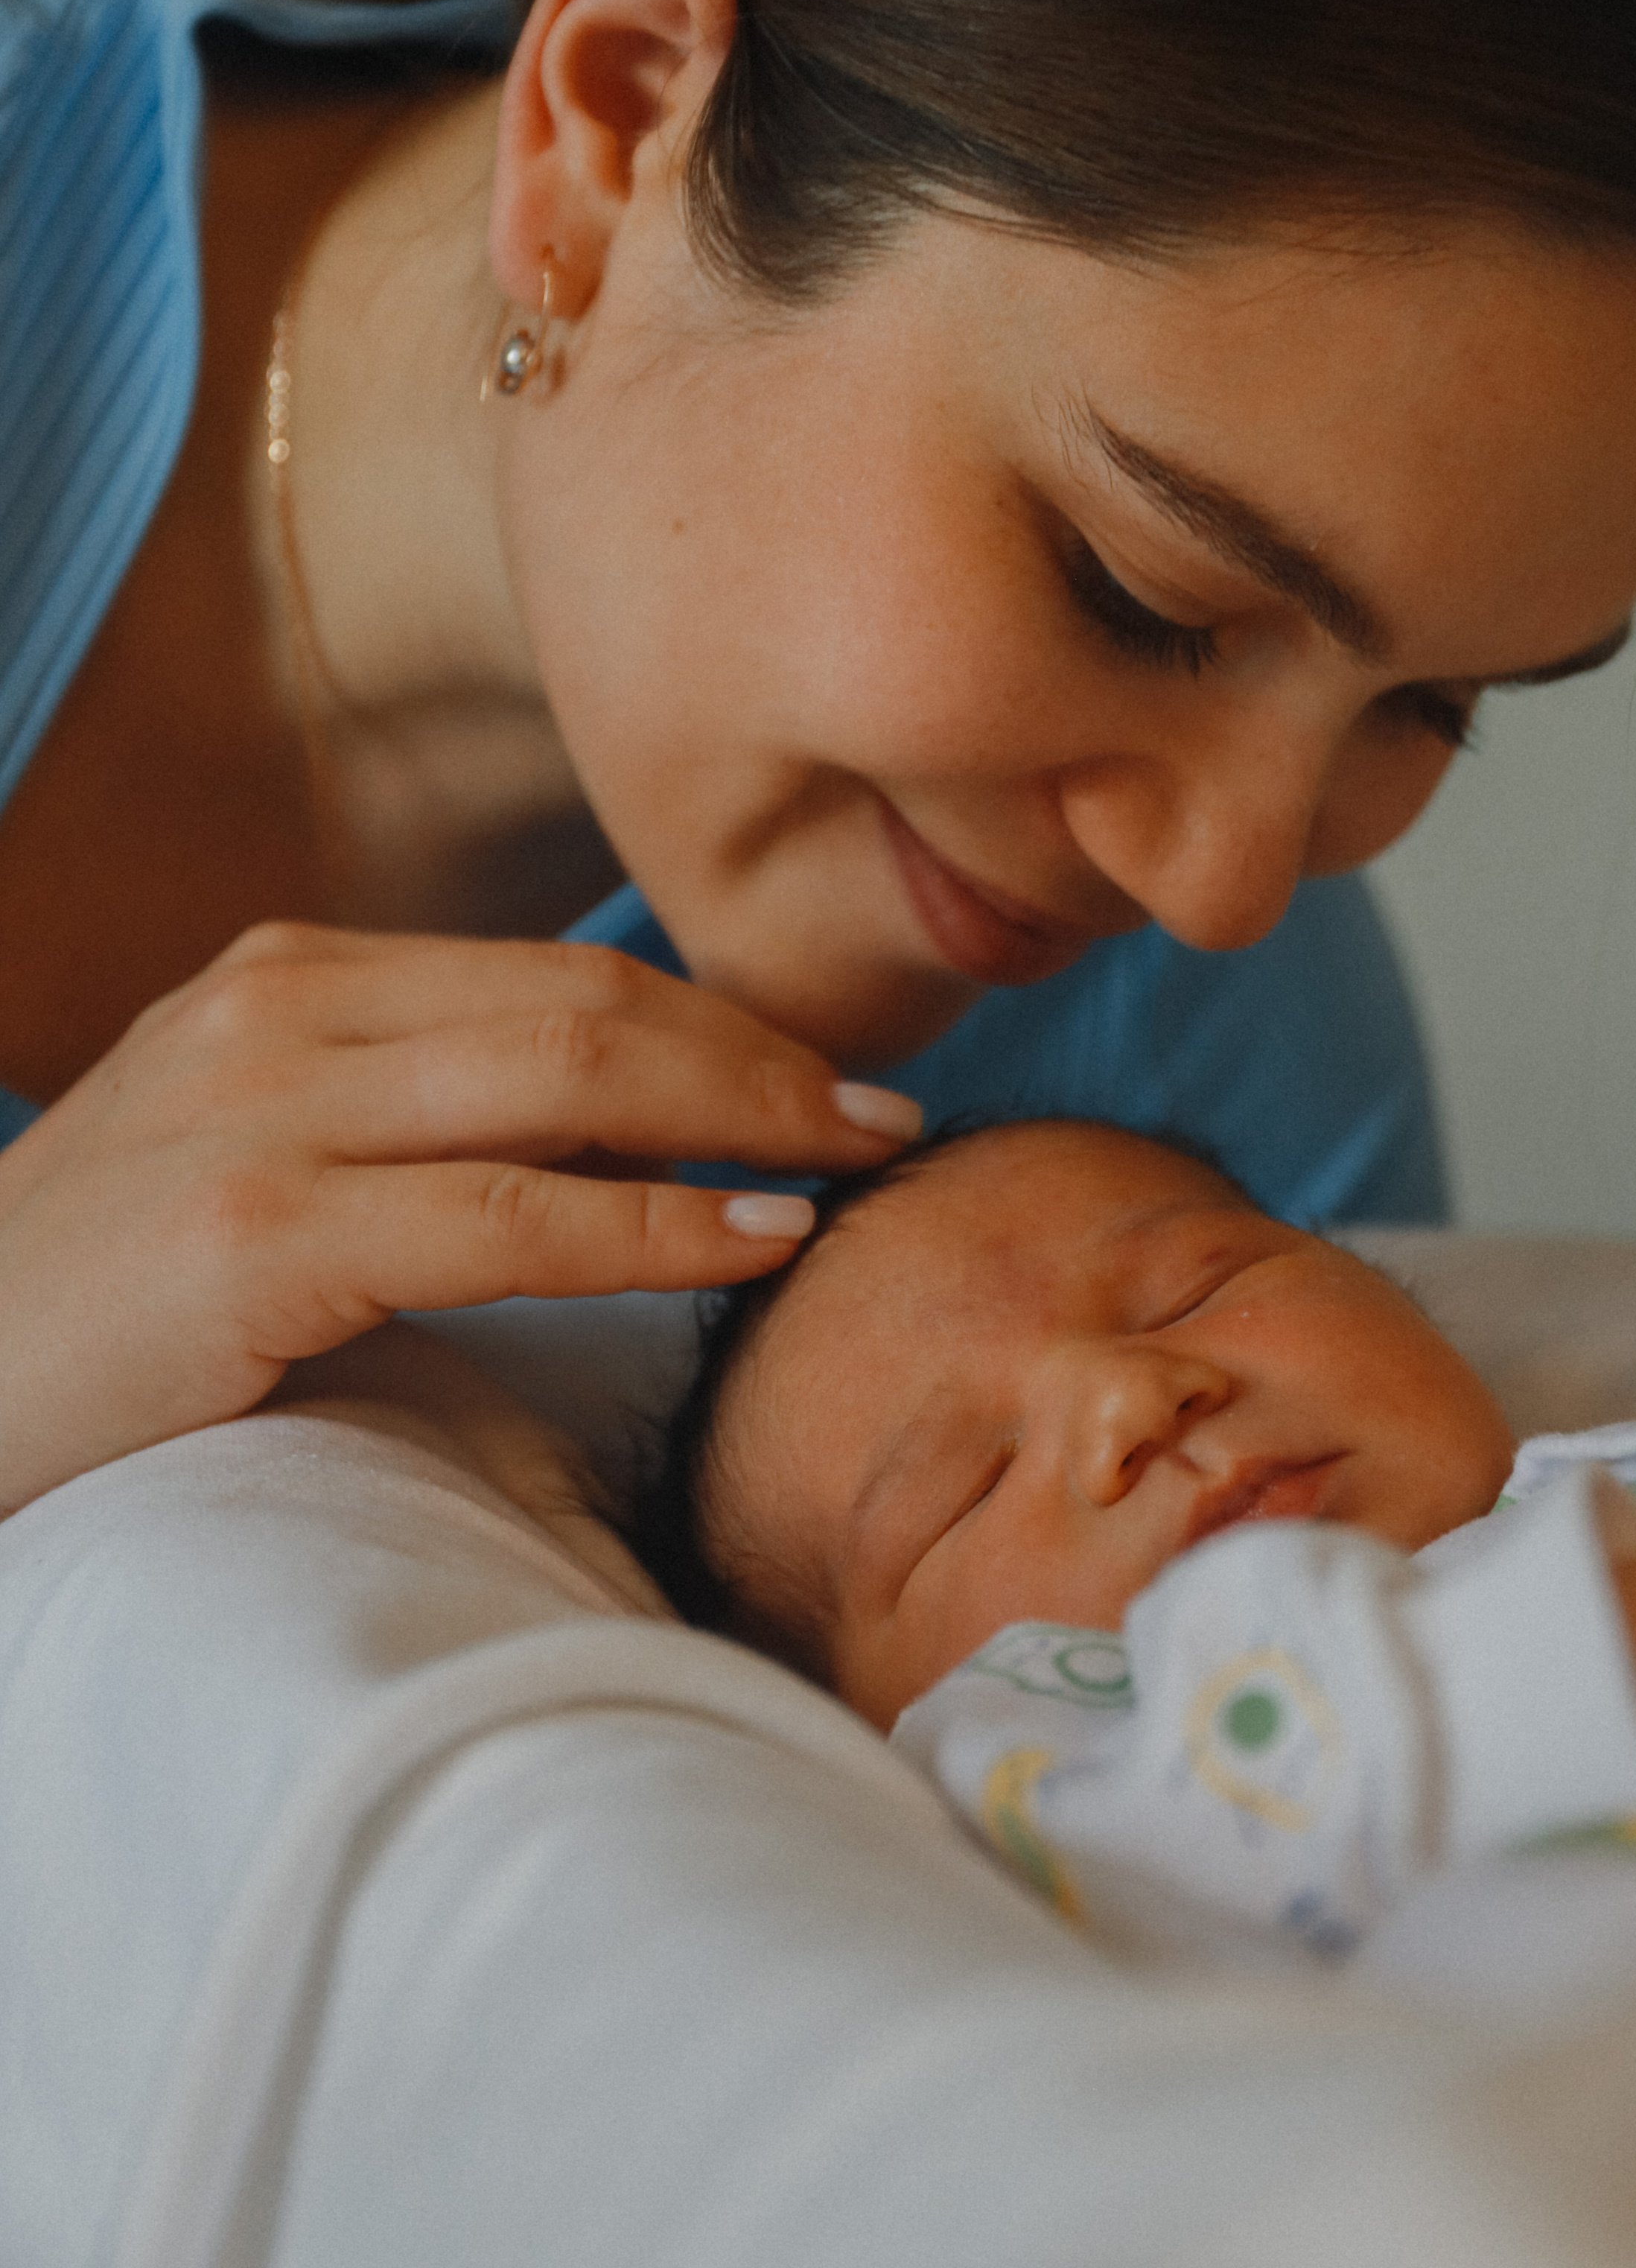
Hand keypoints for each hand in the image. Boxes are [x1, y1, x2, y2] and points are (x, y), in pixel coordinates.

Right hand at [0, 922, 918, 1514]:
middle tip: (880, 1113)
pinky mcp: (259, 1237)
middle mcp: (279, 1012)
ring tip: (854, 1162)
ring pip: (569, 1078)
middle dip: (758, 1056)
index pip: (555, 974)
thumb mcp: (256, 1158)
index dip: (715, 1020)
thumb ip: (410, 1117)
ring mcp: (263, 1114)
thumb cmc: (109, 1306)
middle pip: (585, 1003)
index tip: (825, 1075)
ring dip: (743, 1118)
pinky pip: (513, 1216)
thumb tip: (621, 1129)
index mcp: (289, 979)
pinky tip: (757, 1234)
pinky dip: (658, 1220)